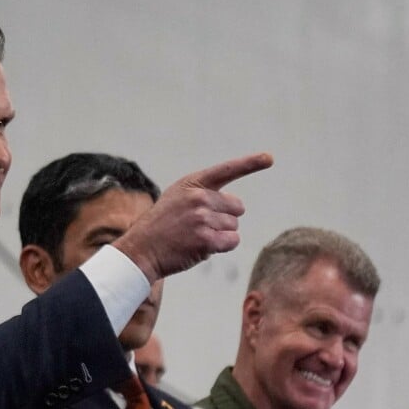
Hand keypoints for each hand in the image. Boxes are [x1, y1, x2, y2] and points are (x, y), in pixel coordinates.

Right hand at [112, 153, 271, 282]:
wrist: (140, 250)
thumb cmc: (160, 227)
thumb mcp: (176, 200)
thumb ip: (202, 195)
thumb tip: (237, 207)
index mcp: (191, 184)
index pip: (227, 170)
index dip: (250, 163)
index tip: (269, 158)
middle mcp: (198, 197)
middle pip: (236, 208)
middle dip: (224, 218)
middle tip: (199, 226)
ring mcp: (202, 218)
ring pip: (234, 226)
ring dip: (220, 235)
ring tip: (193, 237)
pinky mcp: (205, 239)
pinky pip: (232, 241)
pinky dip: (221, 246)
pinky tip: (200, 247)